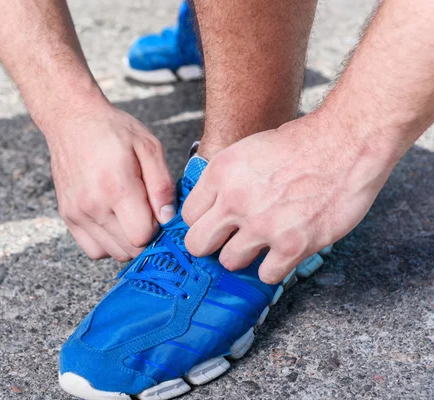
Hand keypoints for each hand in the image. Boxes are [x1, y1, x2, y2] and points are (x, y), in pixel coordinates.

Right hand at [47, 101, 174, 261]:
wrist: (72, 119)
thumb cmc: (113, 129)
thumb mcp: (148, 146)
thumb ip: (162, 185)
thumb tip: (168, 218)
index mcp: (116, 187)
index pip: (143, 236)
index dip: (157, 229)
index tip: (157, 212)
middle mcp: (93, 205)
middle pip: (129, 249)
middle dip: (145, 238)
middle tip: (147, 213)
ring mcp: (77, 214)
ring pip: (112, 253)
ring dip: (128, 242)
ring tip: (130, 215)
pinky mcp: (67, 217)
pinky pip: (93, 250)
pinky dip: (108, 243)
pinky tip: (115, 222)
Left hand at [182, 113, 393, 282]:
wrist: (346, 143)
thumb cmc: (302, 143)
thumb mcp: (248, 150)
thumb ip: (225, 180)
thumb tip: (213, 206)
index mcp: (221, 173)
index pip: (189, 215)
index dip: (203, 221)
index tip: (216, 223)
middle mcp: (235, 201)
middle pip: (198, 244)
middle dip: (212, 245)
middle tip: (229, 241)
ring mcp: (262, 225)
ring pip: (230, 262)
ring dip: (245, 256)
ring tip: (262, 242)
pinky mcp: (292, 245)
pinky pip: (266, 275)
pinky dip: (274, 268)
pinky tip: (283, 252)